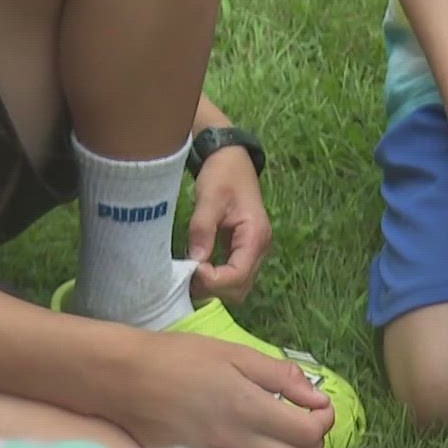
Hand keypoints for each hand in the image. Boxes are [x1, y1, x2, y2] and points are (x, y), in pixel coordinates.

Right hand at [110, 330, 333, 447]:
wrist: (123, 380)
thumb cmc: (178, 359)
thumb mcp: (233, 353)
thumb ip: (279, 375)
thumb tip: (317, 397)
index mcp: (248, 409)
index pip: (309, 433)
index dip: (323, 420)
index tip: (316, 408)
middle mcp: (235, 444)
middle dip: (310, 445)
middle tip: (300, 424)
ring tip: (275, 437)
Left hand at [188, 146, 270, 306]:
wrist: (232, 159)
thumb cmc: (222, 174)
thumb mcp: (209, 198)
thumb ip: (202, 230)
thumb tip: (195, 261)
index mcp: (255, 235)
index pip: (238, 275)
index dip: (213, 280)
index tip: (191, 269)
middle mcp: (260, 248)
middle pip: (240, 288)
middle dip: (213, 288)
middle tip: (187, 275)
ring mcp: (254, 251)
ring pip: (237, 286)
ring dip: (214, 286)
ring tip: (190, 273)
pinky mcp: (244, 250)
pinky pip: (233, 274)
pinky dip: (216, 278)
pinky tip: (197, 268)